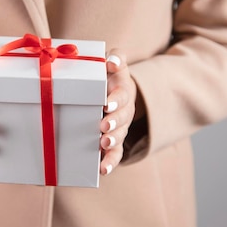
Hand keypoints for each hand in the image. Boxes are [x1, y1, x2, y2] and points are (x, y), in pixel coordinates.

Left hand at [99, 50, 136, 175]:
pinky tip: (102, 169)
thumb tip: (112, 60)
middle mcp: (124, 111)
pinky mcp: (114, 143)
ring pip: (119, 137)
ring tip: (103, 145)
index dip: (116, 100)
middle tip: (103, 126)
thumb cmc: (108, 77)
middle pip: (122, 118)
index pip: (122, 95)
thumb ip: (116, 57)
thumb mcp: (114, 64)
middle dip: (114, 123)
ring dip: (112, 142)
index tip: (106, 103)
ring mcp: (120, 128)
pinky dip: (110, 162)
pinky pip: (115, 154)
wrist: (114, 93)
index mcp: (123, 91)